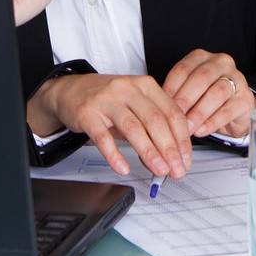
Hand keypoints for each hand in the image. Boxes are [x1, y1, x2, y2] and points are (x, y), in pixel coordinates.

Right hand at [35, 72, 192, 178]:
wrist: (69, 91)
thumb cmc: (106, 100)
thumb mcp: (133, 106)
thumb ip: (151, 129)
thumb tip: (167, 158)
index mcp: (145, 85)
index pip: (172, 112)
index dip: (182, 139)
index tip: (186, 159)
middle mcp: (127, 88)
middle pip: (155, 120)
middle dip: (170, 149)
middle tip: (176, 170)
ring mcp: (106, 100)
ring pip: (133, 128)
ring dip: (149, 152)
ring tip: (159, 170)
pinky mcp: (88, 113)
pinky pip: (103, 136)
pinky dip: (114, 154)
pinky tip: (122, 167)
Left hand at [163, 50, 255, 139]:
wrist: (233, 110)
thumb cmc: (205, 98)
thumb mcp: (188, 91)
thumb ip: (176, 94)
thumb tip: (159, 107)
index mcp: (201, 57)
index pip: (183, 69)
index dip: (170, 88)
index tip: (160, 105)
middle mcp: (221, 63)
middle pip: (201, 78)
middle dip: (185, 99)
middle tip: (174, 117)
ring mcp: (237, 79)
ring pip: (217, 92)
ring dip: (199, 112)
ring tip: (187, 127)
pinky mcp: (246, 99)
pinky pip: (229, 109)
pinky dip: (212, 122)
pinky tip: (201, 130)